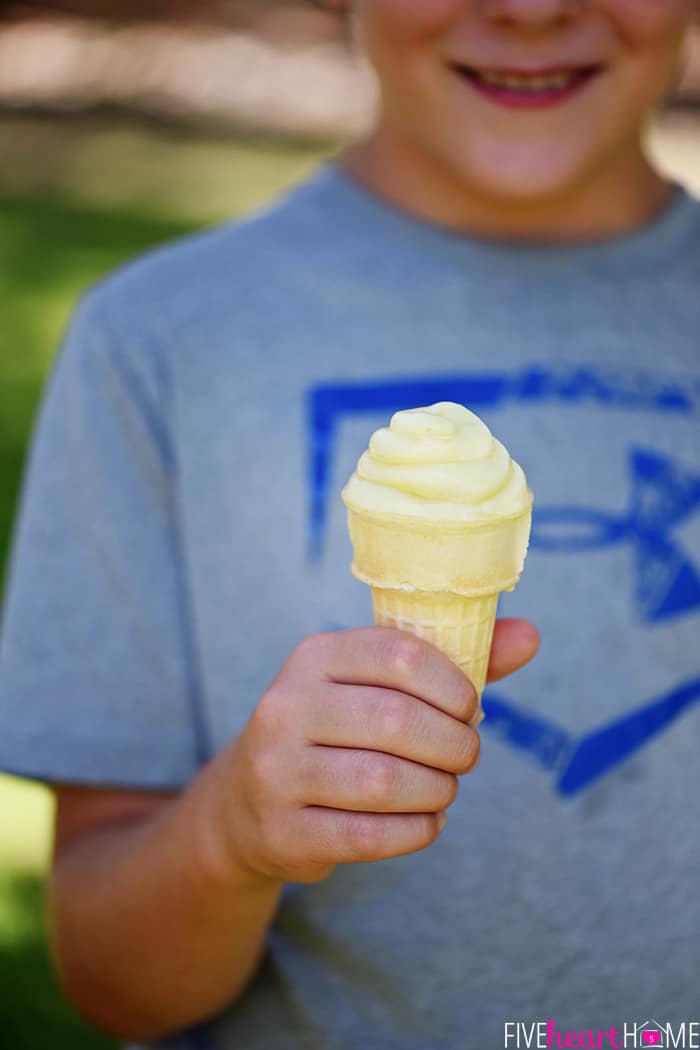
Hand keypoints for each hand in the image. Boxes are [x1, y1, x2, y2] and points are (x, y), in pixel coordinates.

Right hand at [213, 620, 538, 885]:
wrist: (248, 803)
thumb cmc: (336, 731)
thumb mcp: (377, 685)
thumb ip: (454, 662)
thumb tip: (530, 636)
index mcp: (315, 656)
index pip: (399, 653)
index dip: (452, 685)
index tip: (469, 709)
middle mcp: (286, 706)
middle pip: (397, 720)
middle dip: (453, 745)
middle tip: (465, 756)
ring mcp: (277, 771)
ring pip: (384, 782)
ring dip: (437, 791)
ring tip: (444, 788)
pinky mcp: (283, 830)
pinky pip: (370, 835)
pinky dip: (416, 832)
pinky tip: (424, 821)